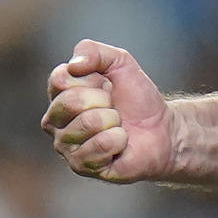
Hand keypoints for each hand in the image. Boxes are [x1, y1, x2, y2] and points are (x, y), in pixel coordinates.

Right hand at [41, 38, 177, 183]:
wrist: (162, 129)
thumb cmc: (136, 98)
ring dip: (114, 121)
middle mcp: (54, 121)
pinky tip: (120, 143)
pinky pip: (99, 147)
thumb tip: (73, 64)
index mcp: (58, 95)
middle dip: (104, 100)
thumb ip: (92, 51)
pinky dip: (118, 141)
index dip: (93, 79)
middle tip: (114, 107)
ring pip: (87, 124)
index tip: (107, 85)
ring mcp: (65, 146)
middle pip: (70, 102)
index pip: (61, 79)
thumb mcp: (119, 62)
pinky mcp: (81, 166)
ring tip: (118, 126)